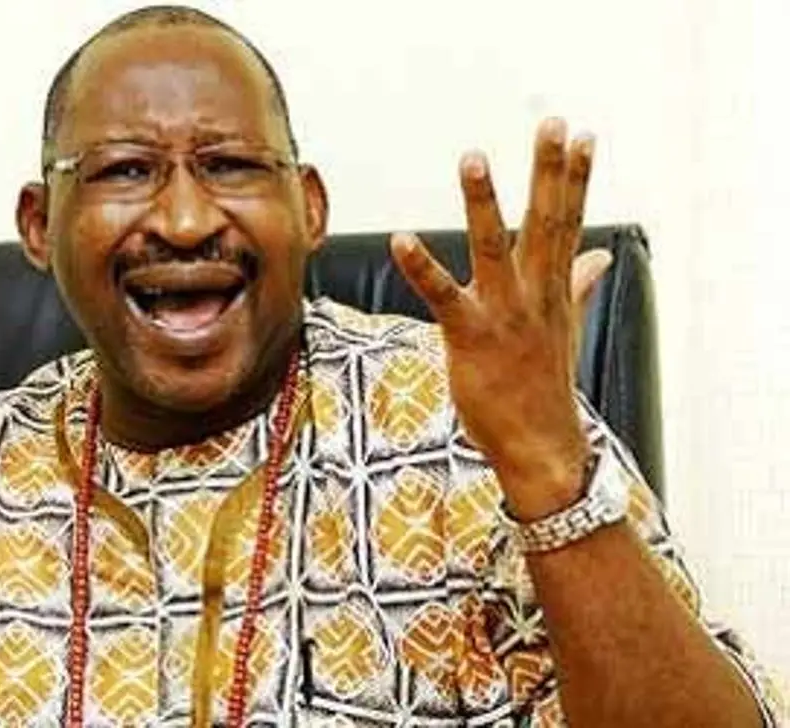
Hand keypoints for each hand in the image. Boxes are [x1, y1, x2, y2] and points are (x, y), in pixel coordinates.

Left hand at [389, 118, 611, 518]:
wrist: (541, 447)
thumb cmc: (544, 386)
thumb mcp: (565, 329)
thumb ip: (577, 286)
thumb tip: (601, 258)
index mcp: (553, 289)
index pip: (569, 222)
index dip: (575, 178)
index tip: (582, 136)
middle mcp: (534, 295)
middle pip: (546, 222)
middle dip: (549, 172)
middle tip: (552, 124)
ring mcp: (505, 315)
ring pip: (494, 248)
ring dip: (483, 203)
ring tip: (474, 158)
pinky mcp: (471, 337)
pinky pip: (444, 296)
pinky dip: (422, 267)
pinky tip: (402, 238)